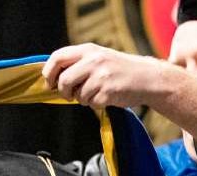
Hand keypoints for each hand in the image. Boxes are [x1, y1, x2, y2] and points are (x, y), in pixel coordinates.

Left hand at [42, 43, 163, 107]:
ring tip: (96, 93)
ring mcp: (102, 76)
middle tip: (70, 95)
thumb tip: (53, 78)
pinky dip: (95, 104)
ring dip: (83, 99)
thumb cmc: (120, 70)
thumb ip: (78, 63)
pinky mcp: (108, 92)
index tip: (50, 83)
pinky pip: (91, 104)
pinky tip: (106, 97)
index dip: (49, 73)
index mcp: (88, 50)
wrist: (147, 78)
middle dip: (64, 92)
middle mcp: (94, 60)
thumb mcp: (98, 57)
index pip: (58, 58)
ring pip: (78, 95)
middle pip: (64, 80)